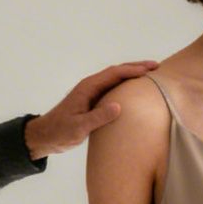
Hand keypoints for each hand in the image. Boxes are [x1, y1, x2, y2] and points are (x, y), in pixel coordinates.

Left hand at [25, 60, 160, 159]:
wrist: (45, 136)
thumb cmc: (60, 131)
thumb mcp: (79, 127)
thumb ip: (98, 116)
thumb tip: (118, 106)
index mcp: (88, 88)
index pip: (114, 74)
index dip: (133, 70)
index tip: (150, 70)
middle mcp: (91, 86)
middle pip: (117, 72)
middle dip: (137, 67)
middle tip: (157, 67)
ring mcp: (92, 93)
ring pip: (116, 79)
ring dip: (132, 75)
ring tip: (151, 75)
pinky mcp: (93, 102)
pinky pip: (113, 89)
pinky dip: (126, 86)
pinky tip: (135, 91)